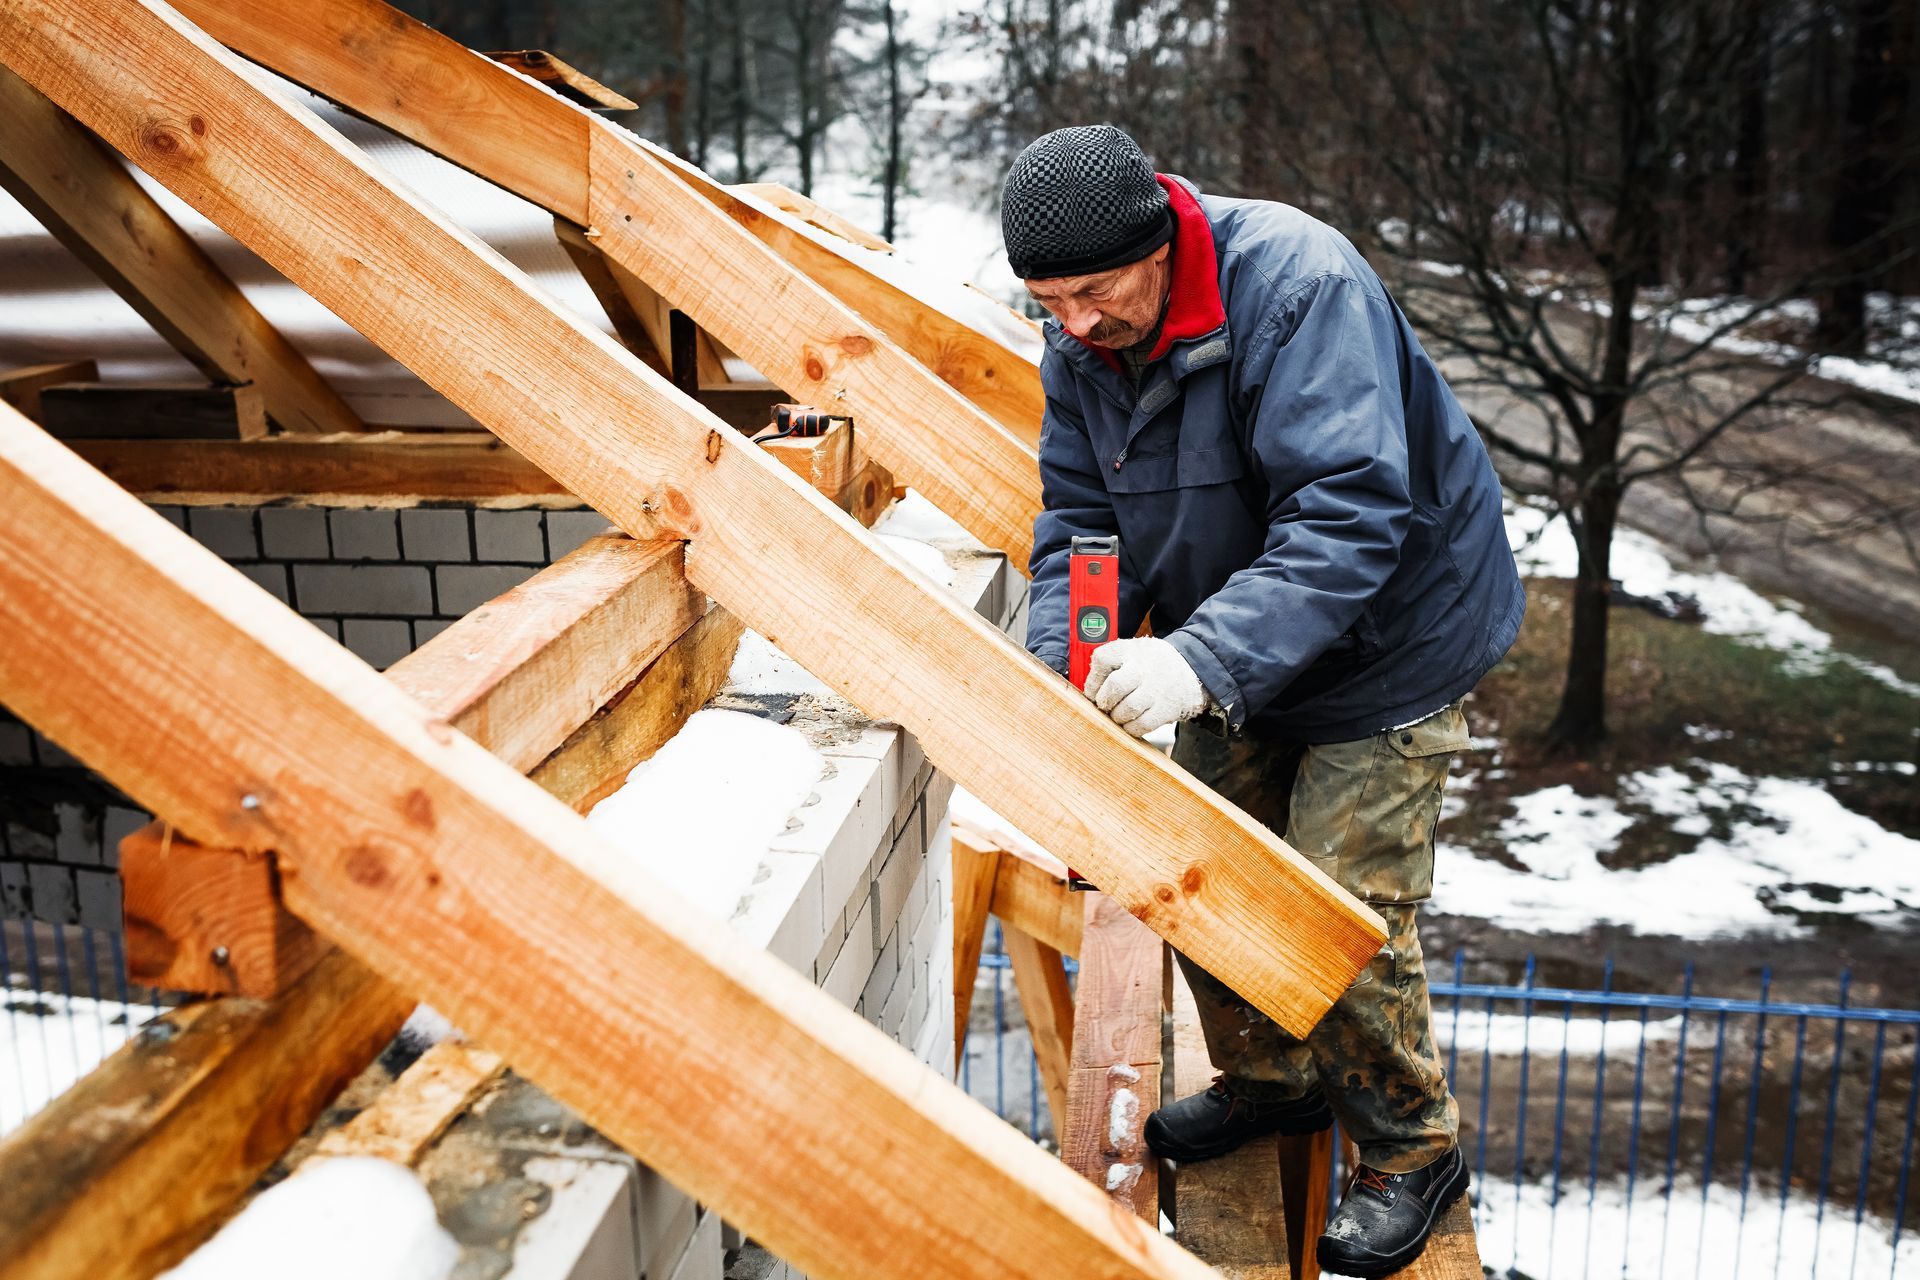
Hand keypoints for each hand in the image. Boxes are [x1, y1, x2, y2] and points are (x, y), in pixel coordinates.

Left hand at [1084, 637, 1206, 736]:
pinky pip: (1141, 725)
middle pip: (1115, 686)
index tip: (1093, 692)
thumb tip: (1088, 692)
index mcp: (1131, 649)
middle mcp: (1144, 667)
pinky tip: (1131, 723)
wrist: (1193, 669)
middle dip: (1104, 701)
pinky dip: (1131, 728)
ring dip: (1117, 717)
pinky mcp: (1167, 708)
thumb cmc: (1153, 664)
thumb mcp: (1134, 650)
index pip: (1102, 659)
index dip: (1092, 680)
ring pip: (1127, 709)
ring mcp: (1156, 689)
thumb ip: (1112, 664)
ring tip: (1119, 714)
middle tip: (1106, 706)